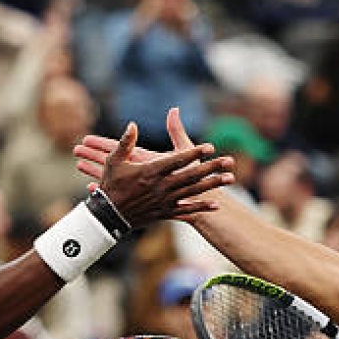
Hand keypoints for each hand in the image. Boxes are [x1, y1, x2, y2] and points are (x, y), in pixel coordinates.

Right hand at [88, 109, 234, 227]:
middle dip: (212, 168)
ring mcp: (165, 201)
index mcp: (151, 171)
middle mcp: (161, 186)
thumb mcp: (114, 161)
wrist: (108, 215)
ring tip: (230, 179)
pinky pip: (186, 210)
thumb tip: (132, 124)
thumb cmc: (111, 185)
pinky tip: (216, 204)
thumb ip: (125, 142)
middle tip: (229, 161)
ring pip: (193, 191)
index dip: (194, 153)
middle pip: (192, 175)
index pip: (177, 160)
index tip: (210, 147)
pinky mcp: (165, 213)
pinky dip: (201, 207)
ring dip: (213, 185)